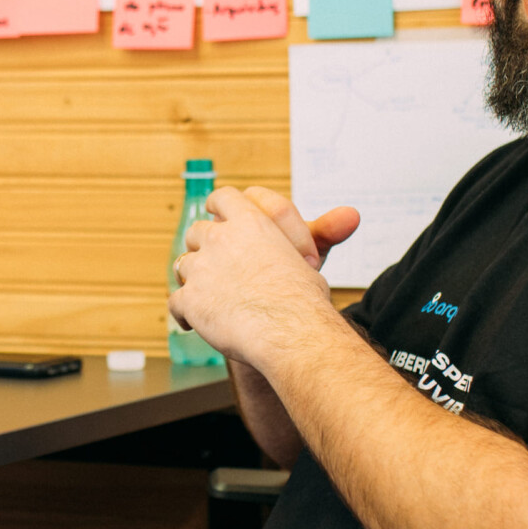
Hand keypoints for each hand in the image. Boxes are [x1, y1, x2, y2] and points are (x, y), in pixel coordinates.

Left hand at [171, 187, 341, 363]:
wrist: (289, 332)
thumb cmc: (304, 297)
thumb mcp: (313, 257)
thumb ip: (319, 235)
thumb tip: (351, 215)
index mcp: (249, 221)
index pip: (223, 197)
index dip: (217, 206)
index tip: (216, 213)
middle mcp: (219, 238)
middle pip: (197, 231)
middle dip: (205, 248)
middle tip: (221, 268)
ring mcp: (200, 268)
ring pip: (183, 265)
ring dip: (194, 279)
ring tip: (213, 298)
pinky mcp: (189, 299)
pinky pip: (176, 303)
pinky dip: (184, 313)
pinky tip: (195, 323)